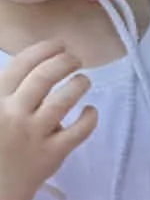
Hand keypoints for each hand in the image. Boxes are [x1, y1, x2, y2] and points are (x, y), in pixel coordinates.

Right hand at [0, 41, 95, 199]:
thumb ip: (6, 90)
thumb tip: (31, 65)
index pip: (21, 65)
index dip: (43, 50)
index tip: (59, 44)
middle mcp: (15, 113)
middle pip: (43, 78)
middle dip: (63, 62)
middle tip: (75, 59)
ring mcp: (34, 134)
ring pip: (61, 102)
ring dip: (77, 85)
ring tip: (84, 80)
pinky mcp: (52, 154)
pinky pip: (77, 133)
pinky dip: (89, 119)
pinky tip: (91, 111)